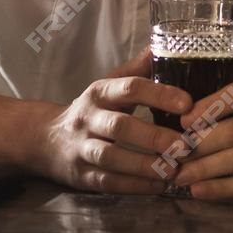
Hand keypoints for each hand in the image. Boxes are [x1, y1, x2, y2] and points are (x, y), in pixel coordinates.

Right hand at [28, 51, 190, 194]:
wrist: (44, 139)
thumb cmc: (89, 111)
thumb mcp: (107, 86)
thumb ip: (135, 71)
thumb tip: (161, 46)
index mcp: (99, 92)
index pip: (129, 88)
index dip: (159, 94)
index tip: (187, 103)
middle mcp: (88, 118)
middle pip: (120, 126)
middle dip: (153, 136)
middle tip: (184, 145)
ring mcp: (82, 148)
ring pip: (112, 157)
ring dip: (144, 165)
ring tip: (174, 169)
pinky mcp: (82, 175)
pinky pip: (108, 181)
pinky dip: (134, 186)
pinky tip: (158, 186)